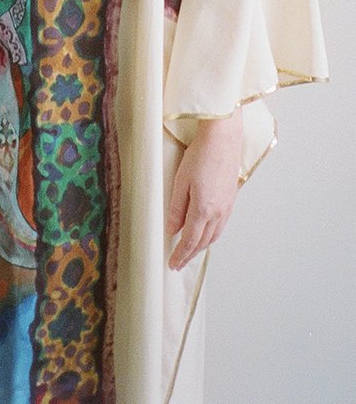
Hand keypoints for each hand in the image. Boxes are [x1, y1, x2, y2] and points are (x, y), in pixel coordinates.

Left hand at [165, 108, 243, 269]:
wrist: (223, 140)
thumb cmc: (200, 156)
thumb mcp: (181, 182)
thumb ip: (177, 208)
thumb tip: (172, 229)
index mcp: (204, 209)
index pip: (190, 240)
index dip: (181, 254)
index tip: (173, 264)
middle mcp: (218, 212)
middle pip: (203, 241)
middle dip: (190, 254)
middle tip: (178, 262)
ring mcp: (227, 207)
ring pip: (214, 235)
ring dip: (201, 246)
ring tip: (189, 252)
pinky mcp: (231, 200)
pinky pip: (221, 225)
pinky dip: (211, 235)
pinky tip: (205, 233)